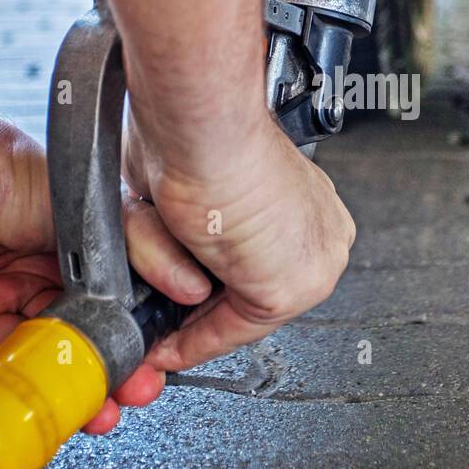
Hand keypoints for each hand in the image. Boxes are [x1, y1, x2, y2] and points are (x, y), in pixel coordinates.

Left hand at [0, 90, 165, 433]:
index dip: (125, 342)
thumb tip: (189, 282)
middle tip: (125, 394)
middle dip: (98, 376)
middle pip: (66, 345)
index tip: (149, 365)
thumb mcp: (89, 207)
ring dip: (56, 390)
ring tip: (87, 406)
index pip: (100, 312)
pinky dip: (2, 389)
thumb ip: (140, 246)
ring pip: (27, 364)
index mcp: (61, 253)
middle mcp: (23, 280)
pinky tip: (32, 398)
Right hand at [123, 112, 354, 373]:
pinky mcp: (289, 287)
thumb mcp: (182, 185)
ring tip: (151, 299)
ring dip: (180, 309)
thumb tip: (166, 255)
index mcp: (302, 198)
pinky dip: (191, 342)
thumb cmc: (187, 130)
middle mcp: (317, 229)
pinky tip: (164, 346)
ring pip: (233, 308)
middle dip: (196, 315)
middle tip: (159, 335)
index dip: (211, 290)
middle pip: (249, 291)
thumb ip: (182, 227)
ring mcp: (311, 260)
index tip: (181, 308)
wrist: (200, 122)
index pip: (257, 261)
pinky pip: (232, 331)